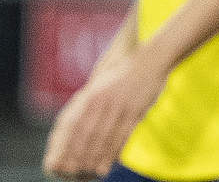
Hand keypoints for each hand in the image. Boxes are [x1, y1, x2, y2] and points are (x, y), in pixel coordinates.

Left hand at [44, 51, 168, 179]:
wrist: (151, 60)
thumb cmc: (123, 75)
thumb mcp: (100, 85)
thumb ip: (85, 104)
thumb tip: (68, 125)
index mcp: (90, 95)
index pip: (71, 125)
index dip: (63, 146)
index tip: (56, 162)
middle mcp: (102, 100)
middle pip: (86, 134)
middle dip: (76, 155)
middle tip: (69, 173)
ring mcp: (120, 105)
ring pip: (104, 137)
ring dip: (95, 157)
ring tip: (89, 174)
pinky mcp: (136, 110)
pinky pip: (123, 135)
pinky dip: (115, 151)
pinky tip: (109, 163)